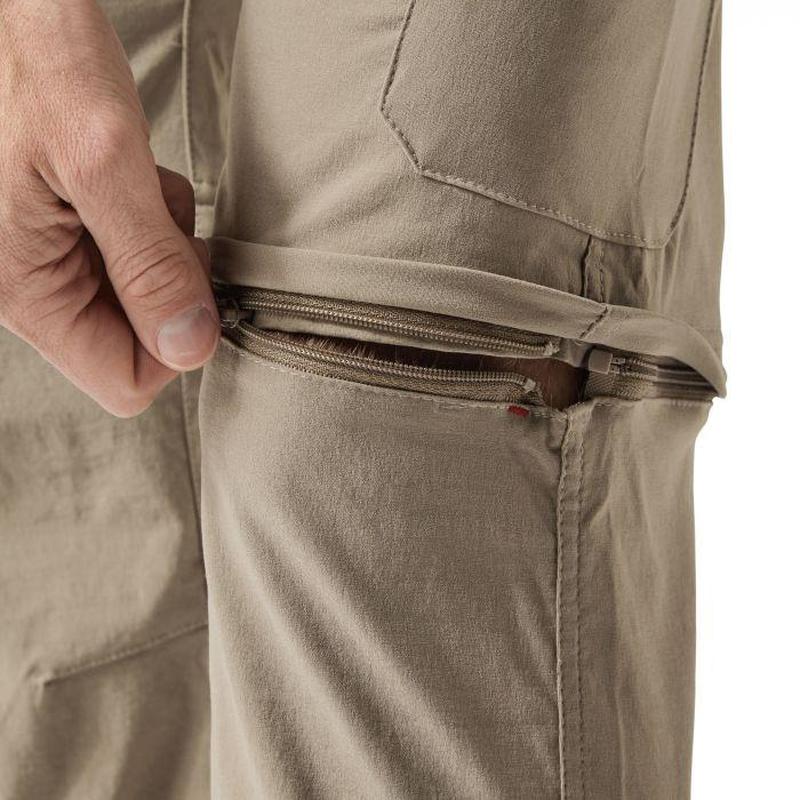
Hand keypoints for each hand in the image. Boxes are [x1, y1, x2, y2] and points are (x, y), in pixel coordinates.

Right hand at [0, 0, 218, 415]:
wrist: (10, 7)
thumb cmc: (36, 55)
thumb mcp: (102, 159)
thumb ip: (148, 263)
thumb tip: (190, 348)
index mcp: (24, 291)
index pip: (127, 381)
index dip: (177, 343)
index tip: (189, 275)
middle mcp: (27, 287)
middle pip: (136, 342)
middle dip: (169, 285)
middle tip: (159, 217)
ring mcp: (45, 260)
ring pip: (139, 299)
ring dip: (162, 248)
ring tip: (137, 184)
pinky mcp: (64, 231)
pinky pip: (130, 259)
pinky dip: (150, 223)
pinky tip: (130, 176)